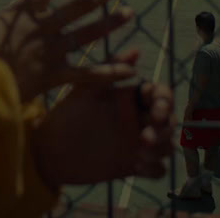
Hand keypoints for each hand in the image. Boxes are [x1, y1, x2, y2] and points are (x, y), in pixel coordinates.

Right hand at [0, 0, 134, 100]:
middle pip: (80, 5)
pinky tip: (130, 70)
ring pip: (88, 34)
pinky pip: (87, 75)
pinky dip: (109, 73)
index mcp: (23, 10)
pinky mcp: (54, 77)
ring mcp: (51, 52)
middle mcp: (43, 27)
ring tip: (130, 13)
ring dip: (110, 23)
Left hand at [31, 50, 173, 186]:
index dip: (165, 102)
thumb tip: (138, 49)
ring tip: (139, 154)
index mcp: (129, 98)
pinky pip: (158, 169)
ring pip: (167, 145)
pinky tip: (136, 167)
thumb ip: (111, 69)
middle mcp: (137, 119)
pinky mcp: (133, 166)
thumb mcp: (87, 89)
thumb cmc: (65, 114)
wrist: (50, 150)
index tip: (155, 113)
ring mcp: (136, 144)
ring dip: (161, 149)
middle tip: (143, 139)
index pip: (161, 95)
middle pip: (169, 121)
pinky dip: (154, 168)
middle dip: (163, 130)